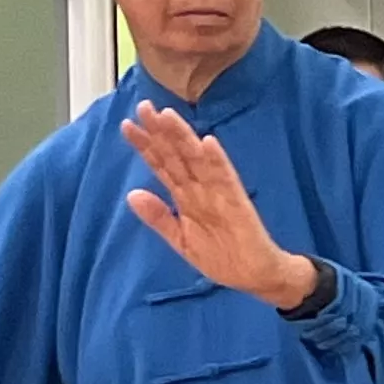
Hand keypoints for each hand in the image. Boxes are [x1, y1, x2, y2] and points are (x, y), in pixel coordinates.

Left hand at [121, 106, 312, 308]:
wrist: (255, 276)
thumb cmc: (222, 257)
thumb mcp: (181, 240)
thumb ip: (159, 217)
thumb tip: (132, 194)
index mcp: (185, 196)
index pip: (162, 165)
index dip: (145, 146)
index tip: (128, 125)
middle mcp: (200, 188)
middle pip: (176, 155)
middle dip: (160, 132)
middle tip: (143, 107)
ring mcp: (219, 192)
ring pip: (197, 160)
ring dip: (183, 137)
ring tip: (167, 116)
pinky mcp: (237, 202)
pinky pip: (226, 179)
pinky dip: (217, 161)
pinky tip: (207, 143)